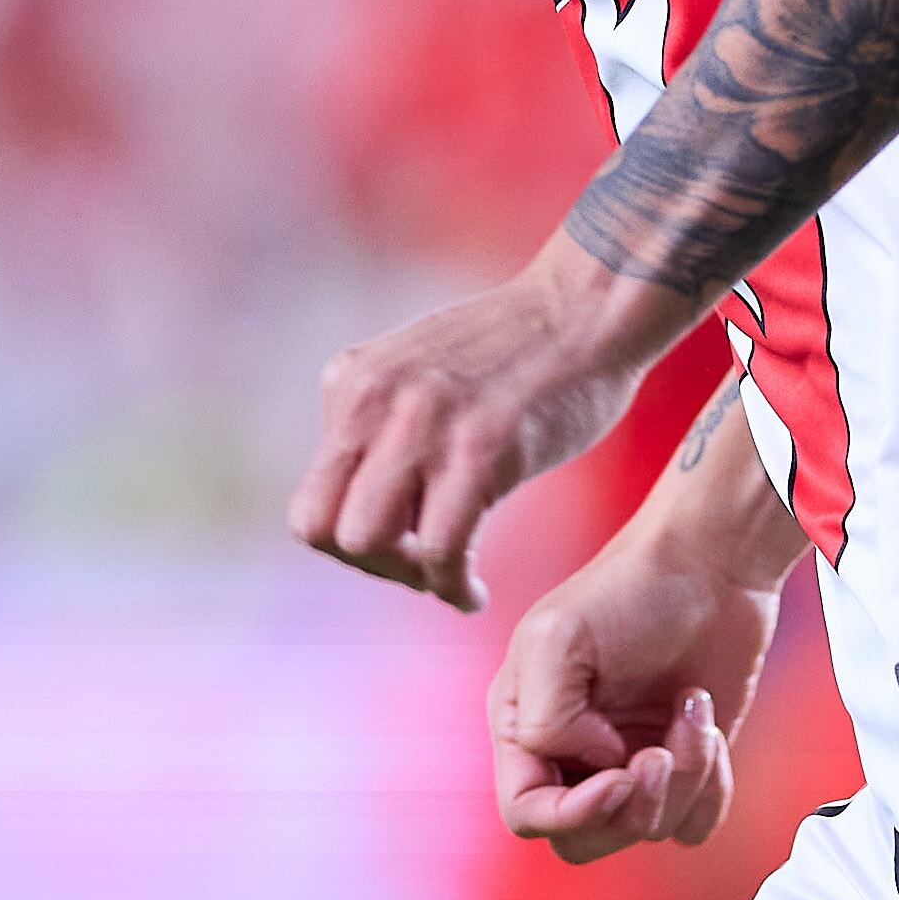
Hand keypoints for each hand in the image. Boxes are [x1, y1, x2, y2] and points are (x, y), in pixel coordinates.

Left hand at [288, 244, 686, 610]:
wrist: (588, 307)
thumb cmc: (519, 351)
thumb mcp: (418, 374)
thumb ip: (381, 426)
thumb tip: (366, 509)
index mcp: (353, 381)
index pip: (310, 504)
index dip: (349, 543)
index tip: (401, 545)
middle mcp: (373, 398)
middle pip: (320, 529)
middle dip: (370, 565)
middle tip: (421, 565)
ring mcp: (423, 421)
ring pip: (365, 541)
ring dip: (406, 577)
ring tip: (448, 574)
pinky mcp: (479, 448)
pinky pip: (439, 550)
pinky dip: (453, 589)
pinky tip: (474, 593)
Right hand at [491, 530, 780, 861]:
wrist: (714, 564)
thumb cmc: (631, 588)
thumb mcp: (558, 638)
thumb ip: (546, 721)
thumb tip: (596, 766)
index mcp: (526, 727)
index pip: (526, 814)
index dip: (571, 813)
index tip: (620, 772)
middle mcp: (575, 754)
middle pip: (584, 840)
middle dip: (633, 806)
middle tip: (659, 752)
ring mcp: (631, 764)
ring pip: (645, 831)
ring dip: (681, 779)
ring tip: (690, 709)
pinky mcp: (685, 767)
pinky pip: (694, 826)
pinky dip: (711, 788)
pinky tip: (707, 727)